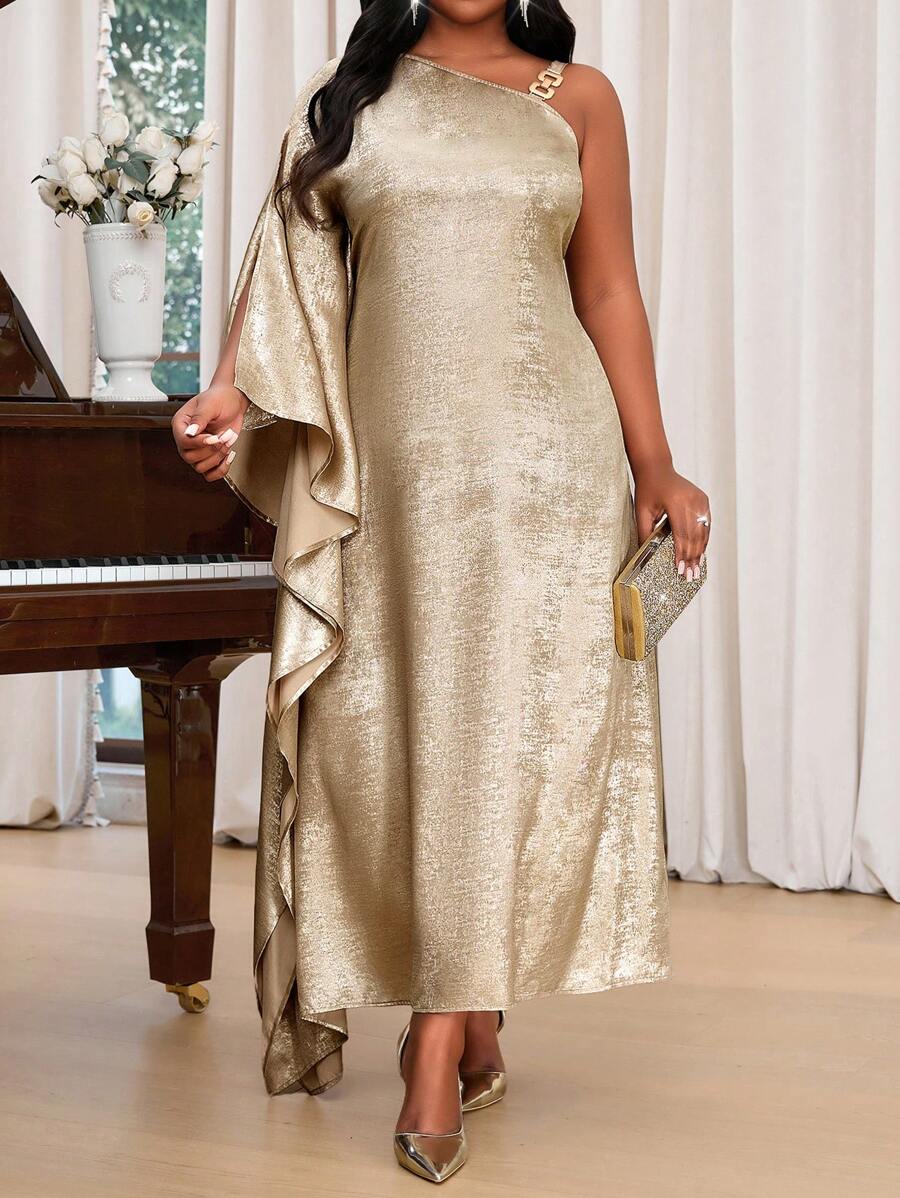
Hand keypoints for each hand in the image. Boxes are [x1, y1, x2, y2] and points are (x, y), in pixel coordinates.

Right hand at [171, 383, 248, 482]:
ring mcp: (198, 450)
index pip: (182, 441)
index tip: (214, 437)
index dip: (198, 443)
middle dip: (210, 450)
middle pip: (190, 458)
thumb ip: (199, 418)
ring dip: (217, 457)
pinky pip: (210, 475)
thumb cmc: (220, 399)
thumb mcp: (210, 405)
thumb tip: (190, 433)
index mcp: (181, 425)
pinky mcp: (210, 457)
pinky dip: (221, 470)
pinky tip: (229, 456)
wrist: (233, 402)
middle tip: (223, 437)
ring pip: (200, 467)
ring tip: (227, 442)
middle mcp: (186, 440)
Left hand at [633, 461, 709, 580]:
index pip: (681, 534)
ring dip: (700, 552)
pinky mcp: (704, 500)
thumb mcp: (642, 512)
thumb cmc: (648, 489)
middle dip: (692, 558)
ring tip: (696, 569)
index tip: (680, 570)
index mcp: (676, 502)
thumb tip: (646, 556)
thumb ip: (645, 533)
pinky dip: (703, 540)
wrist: (657, 468)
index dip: (681, 554)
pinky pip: (706, 524)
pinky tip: (700, 553)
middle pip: (694, 536)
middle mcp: (692, 500)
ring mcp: (701, 500)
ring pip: (702, 532)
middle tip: (690, 576)